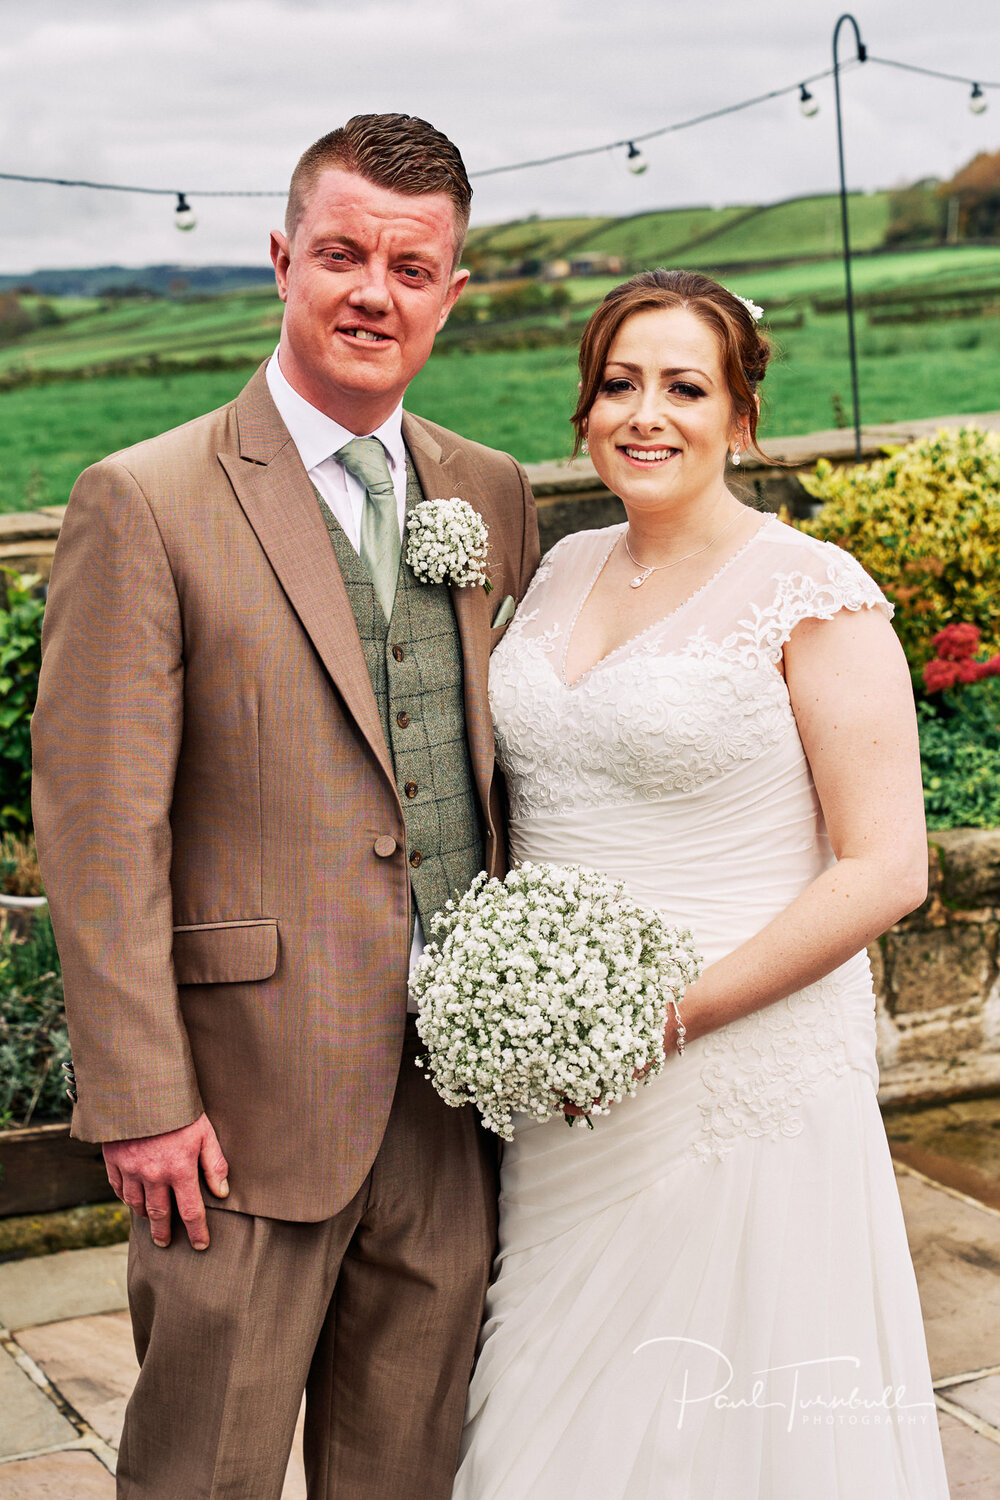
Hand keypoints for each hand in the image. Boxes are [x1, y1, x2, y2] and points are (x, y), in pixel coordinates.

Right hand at [102, 1112, 228, 1250]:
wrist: (141, 1087)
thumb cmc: (179, 1109)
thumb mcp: (205, 1132)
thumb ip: (214, 1164)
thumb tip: (222, 1192)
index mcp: (179, 1169)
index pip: (191, 1211)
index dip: (197, 1232)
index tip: (201, 1245)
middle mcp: (154, 1175)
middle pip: (159, 1215)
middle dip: (164, 1232)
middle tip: (166, 1243)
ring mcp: (131, 1169)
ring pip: (137, 1205)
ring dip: (145, 1215)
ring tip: (152, 1221)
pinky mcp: (114, 1161)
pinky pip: (118, 1189)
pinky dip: (126, 1197)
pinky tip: (132, 1199)